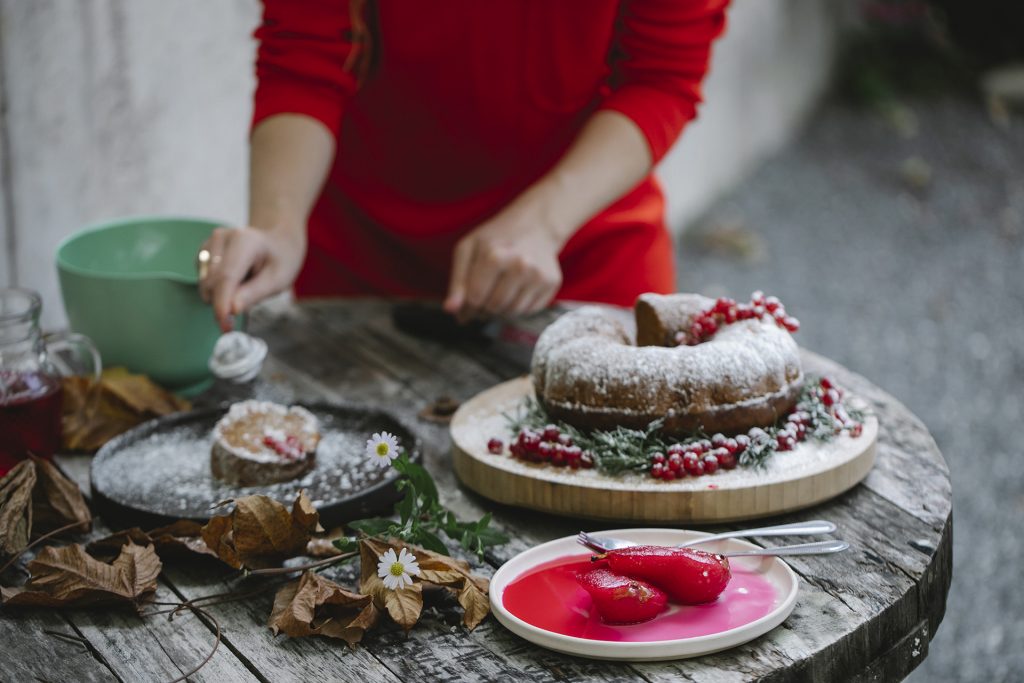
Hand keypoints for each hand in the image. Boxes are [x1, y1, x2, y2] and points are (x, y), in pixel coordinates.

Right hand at [198, 225, 305, 331]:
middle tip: (241, 311)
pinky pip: (203, 280)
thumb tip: (232, 309)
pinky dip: (217, 288)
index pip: (226, 277)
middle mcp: (222, 238)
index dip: (222, 304)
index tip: (225, 327)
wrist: (276, 242)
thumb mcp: (277, 280)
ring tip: (245, 284)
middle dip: (223, 303)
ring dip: (221, 295)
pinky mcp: (203, 251)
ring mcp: (210, 243)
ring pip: (204, 283)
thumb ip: (254, 294)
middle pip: (212, 282)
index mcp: (244, 241)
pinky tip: (236, 280)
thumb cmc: (280, 260)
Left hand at [443, 215, 563, 321]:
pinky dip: (518, 307)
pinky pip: (529, 311)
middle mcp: (520, 266)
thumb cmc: (496, 237)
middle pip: (493, 307)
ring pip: (511, 312)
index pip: (475, 298)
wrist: (535, 225)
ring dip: (501, 309)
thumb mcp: (468, 249)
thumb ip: (457, 280)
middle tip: (485, 296)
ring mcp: (538, 276)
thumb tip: (451, 310)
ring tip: (499, 292)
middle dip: (485, 307)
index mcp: (495, 256)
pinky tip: (516, 290)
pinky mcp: (551, 283)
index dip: (468, 305)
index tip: (467, 304)